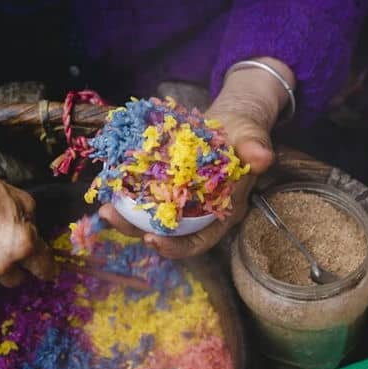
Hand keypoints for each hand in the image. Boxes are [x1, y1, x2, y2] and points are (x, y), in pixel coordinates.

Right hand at [0, 112, 55, 286]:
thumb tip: (37, 240)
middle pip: (18, 279)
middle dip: (16, 266)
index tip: (46, 270)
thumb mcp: (23, 201)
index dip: (47, 268)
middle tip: (5, 249)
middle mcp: (2, 264)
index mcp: (23, 245)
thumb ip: (33, 226)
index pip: (45, 269)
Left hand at [100, 57, 291, 257]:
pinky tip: (108, 186)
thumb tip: (263, 157)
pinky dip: (126, 193)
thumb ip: (255, 147)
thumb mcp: (251, 136)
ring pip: (150, 217)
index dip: (176, 247)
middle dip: (137, 231)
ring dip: (126, 216)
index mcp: (222, 212)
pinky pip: (143, 196)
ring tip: (105, 207)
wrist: (228, 121)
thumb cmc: (242, 133)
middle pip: (166, 233)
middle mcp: (198, 214)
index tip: (151, 239)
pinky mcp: (164, 185)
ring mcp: (179, 201)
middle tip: (113, 218)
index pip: (199, 241)